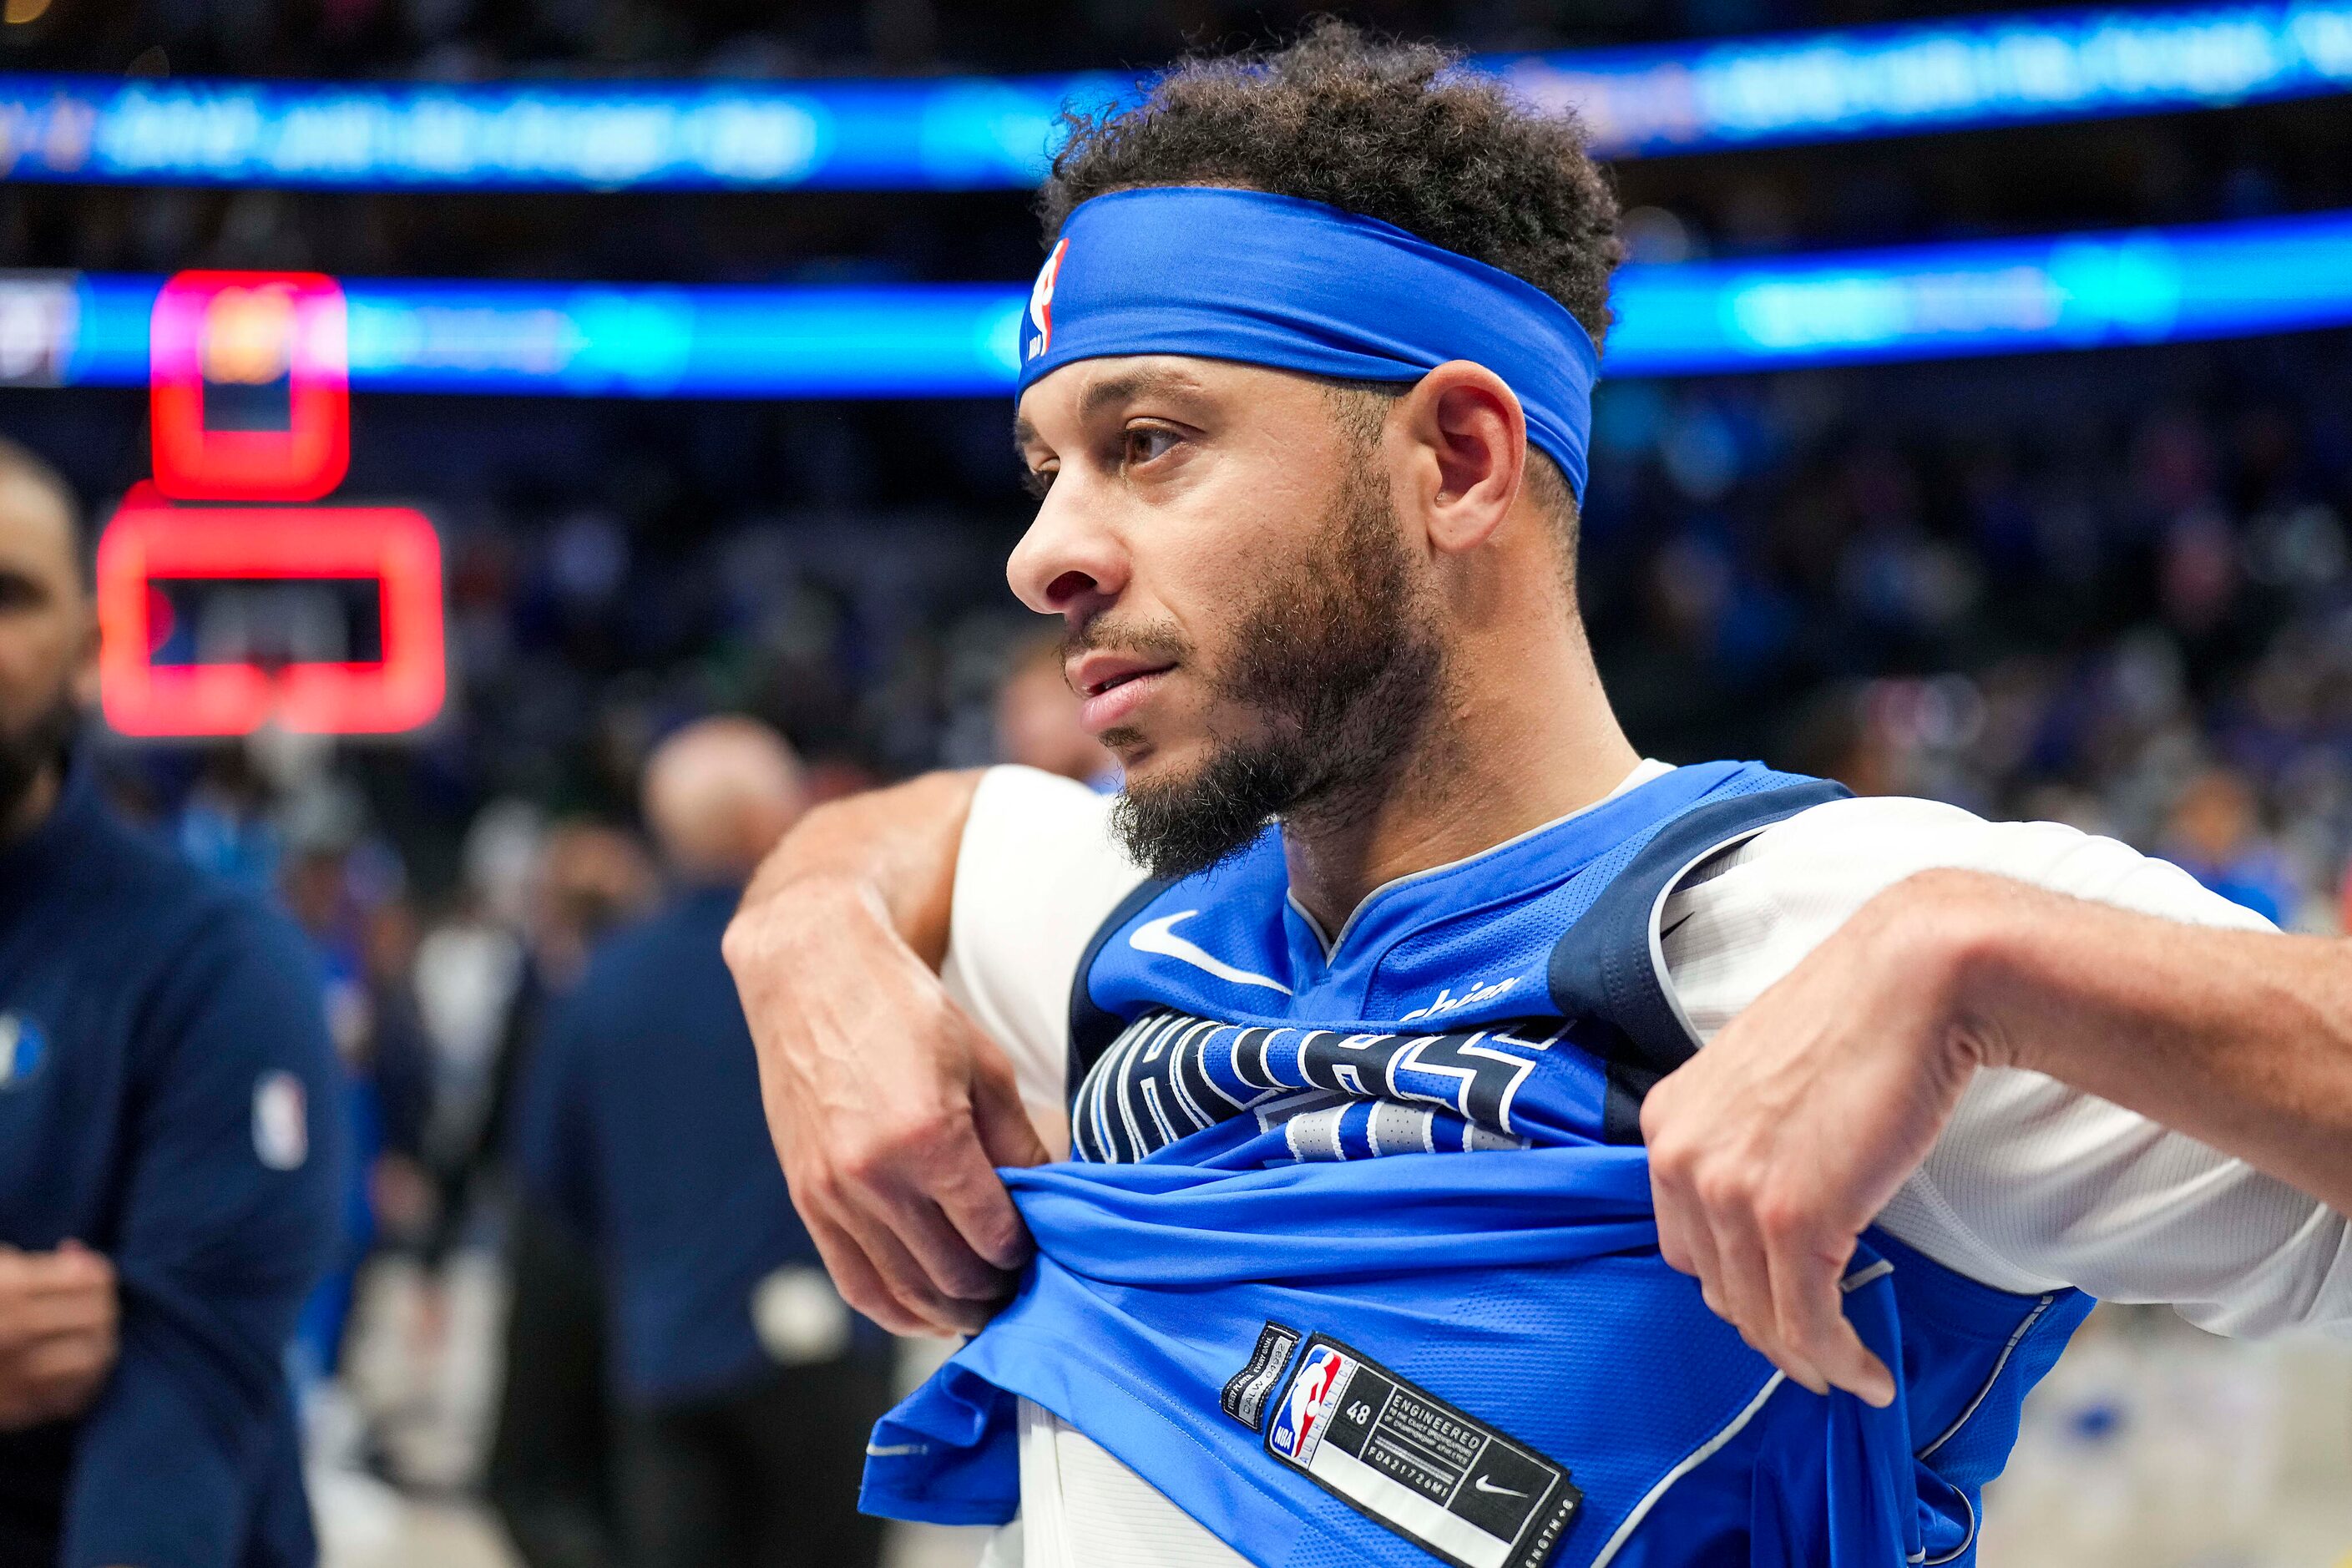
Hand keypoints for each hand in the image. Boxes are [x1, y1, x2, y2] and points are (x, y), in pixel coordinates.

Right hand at [0, 1240, 119, 1428]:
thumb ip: (29, 1264)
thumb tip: (78, 1255)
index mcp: (9, 1290)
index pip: (87, 1279)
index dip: (96, 1271)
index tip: (88, 1271)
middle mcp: (16, 1332)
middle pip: (98, 1316)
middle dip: (104, 1304)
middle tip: (96, 1301)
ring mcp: (16, 1374)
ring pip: (94, 1357)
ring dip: (101, 1340)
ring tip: (92, 1333)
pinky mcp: (13, 1409)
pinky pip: (72, 1396)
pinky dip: (86, 1379)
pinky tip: (79, 1365)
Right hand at [727, 876, 1050, 1337]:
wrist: (811, 974)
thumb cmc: (904, 1008)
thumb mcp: (984, 1065)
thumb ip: (1019, 1143)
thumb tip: (1051, 1202)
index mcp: (929, 1138)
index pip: (993, 1234)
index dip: (1025, 1252)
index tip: (1042, 1249)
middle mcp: (874, 1176)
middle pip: (952, 1274)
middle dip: (995, 1290)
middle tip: (1022, 1286)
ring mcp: (832, 1194)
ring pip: (905, 1291)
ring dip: (952, 1311)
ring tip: (985, 1306)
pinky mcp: (806, 1199)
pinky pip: (855, 1283)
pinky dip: (897, 1310)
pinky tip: (930, 1312)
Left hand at [1642, 872, 2000, 1405]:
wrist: (1911, 982)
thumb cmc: (1852, 1024)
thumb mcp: (1758, 1082)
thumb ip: (1741, 1144)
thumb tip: (1768, 1215)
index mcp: (1666, 1123)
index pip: (1684, 1242)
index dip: (1733, 1285)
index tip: (1777, 1306)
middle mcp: (1680, 1157)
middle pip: (1717, 1287)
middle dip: (1770, 1326)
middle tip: (1820, 1348)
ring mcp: (1730, 1190)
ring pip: (1762, 1316)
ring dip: (1810, 1358)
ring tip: (1850, 1373)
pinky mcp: (1793, 1217)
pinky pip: (1808, 1322)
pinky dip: (1840, 1361)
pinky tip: (1868, 1375)